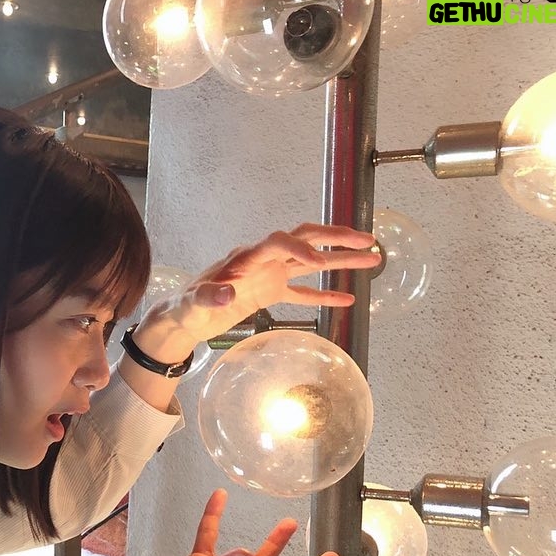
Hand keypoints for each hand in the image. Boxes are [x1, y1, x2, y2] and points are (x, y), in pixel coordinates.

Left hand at [131, 224, 380, 360]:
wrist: (181, 318)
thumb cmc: (185, 308)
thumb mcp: (193, 304)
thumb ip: (209, 296)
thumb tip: (227, 292)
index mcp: (246, 257)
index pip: (280, 242)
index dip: (302, 249)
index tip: (321, 265)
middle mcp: (262, 260)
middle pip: (305, 239)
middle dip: (336, 237)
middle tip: (367, 240)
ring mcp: (268, 275)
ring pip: (311, 263)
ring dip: (340, 261)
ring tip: (373, 260)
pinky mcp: (269, 293)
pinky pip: (302, 293)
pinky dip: (323, 295)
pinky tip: (347, 300)